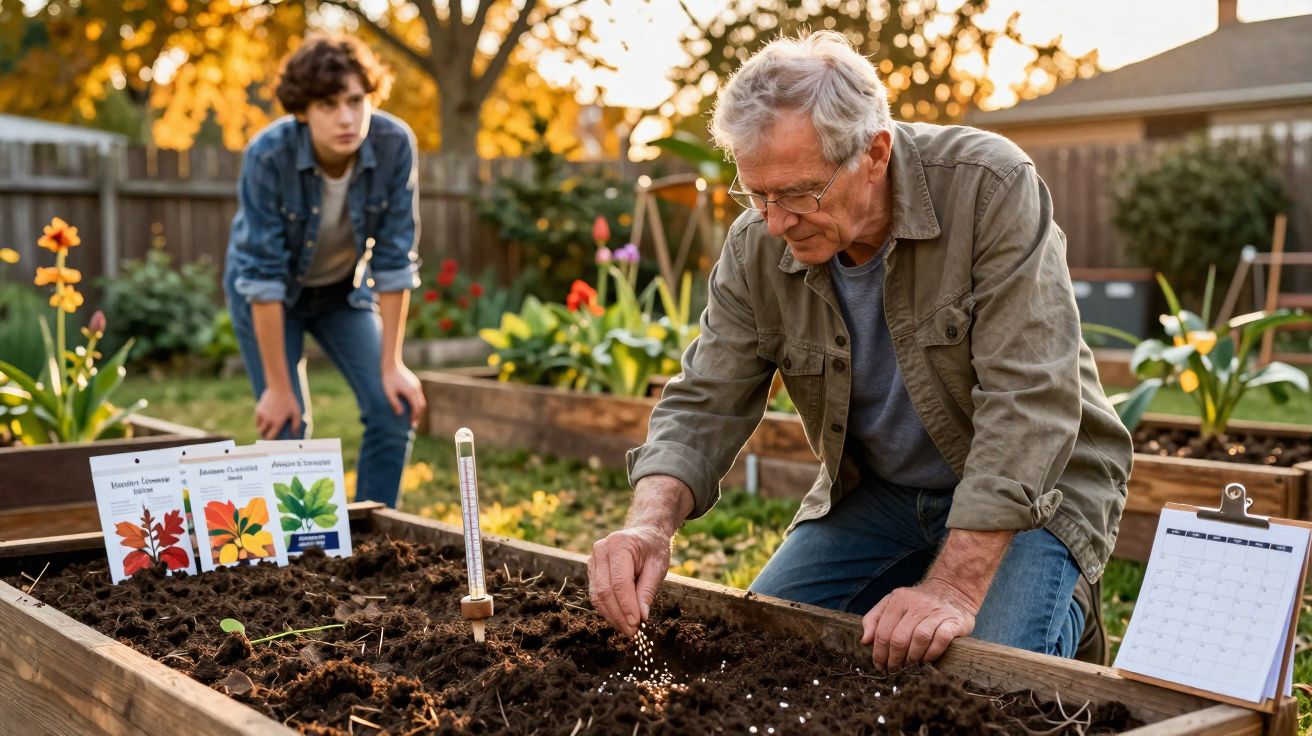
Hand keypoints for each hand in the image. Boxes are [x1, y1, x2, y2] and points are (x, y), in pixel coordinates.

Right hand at [255, 386, 301, 438]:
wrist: (279, 388)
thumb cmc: (289, 401)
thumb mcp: (296, 413)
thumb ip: (296, 425)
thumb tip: (294, 434)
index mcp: (277, 423)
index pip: (270, 437)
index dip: (271, 441)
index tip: (274, 442)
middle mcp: (268, 420)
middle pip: (263, 433)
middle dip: (266, 436)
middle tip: (270, 436)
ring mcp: (262, 415)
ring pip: (259, 427)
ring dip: (262, 429)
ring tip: (267, 429)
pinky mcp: (258, 410)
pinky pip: (257, 420)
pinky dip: (260, 422)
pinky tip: (265, 421)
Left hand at [381, 363, 425, 428]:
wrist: (391, 364)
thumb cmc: (388, 379)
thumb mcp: (389, 393)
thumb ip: (394, 403)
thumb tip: (400, 414)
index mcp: (411, 392)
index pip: (416, 408)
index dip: (414, 418)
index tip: (410, 425)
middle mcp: (416, 389)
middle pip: (422, 406)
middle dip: (418, 416)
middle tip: (413, 424)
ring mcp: (417, 385)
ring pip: (421, 401)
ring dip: (418, 410)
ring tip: (413, 417)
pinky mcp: (415, 383)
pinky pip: (419, 396)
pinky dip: (417, 403)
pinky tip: (411, 407)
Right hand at [588, 524, 674, 636]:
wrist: (644, 534)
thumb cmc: (653, 548)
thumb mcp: (658, 566)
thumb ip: (647, 590)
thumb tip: (642, 617)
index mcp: (619, 544)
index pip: (619, 581)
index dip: (627, 605)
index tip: (637, 623)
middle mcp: (601, 550)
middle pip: (604, 591)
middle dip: (619, 615)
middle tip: (633, 632)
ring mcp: (593, 560)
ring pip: (597, 596)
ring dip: (612, 616)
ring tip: (628, 629)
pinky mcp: (591, 571)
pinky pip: (596, 595)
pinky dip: (608, 611)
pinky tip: (620, 620)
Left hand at [861, 579, 976, 670]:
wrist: (952, 590)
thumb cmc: (917, 604)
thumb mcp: (892, 603)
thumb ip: (875, 618)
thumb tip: (865, 640)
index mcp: (899, 599)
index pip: (883, 631)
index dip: (879, 652)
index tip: (879, 665)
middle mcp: (917, 603)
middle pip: (899, 638)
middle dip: (894, 659)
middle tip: (893, 669)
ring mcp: (936, 612)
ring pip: (919, 639)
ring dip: (912, 658)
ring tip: (908, 666)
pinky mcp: (953, 621)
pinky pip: (941, 639)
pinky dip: (932, 653)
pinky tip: (926, 660)